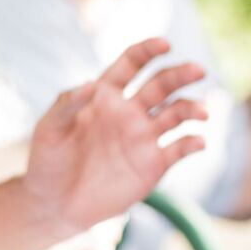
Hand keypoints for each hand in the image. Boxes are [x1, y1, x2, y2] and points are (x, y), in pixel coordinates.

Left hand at [23, 39, 207, 234]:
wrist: (55, 205)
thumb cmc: (47, 161)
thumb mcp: (49, 129)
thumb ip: (66, 104)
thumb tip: (91, 83)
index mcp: (106, 95)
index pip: (132, 64)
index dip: (148, 51)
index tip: (165, 44)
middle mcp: (130, 112)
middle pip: (162, 85)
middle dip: (180, 75)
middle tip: (198, 70)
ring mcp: (144, 137)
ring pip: (177, 114)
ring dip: (192, 108)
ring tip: (202, 112)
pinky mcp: (154, 164)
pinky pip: (179, 149)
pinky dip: (192, 143)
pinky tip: (198, 141)